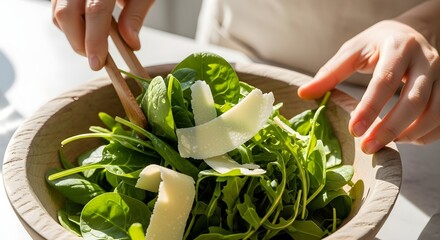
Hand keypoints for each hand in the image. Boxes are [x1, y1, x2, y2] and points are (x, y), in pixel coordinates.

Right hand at [51, 0, 154, 69]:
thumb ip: (135, 16)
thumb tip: (131, 44)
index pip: (95, 11)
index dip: (95, 40)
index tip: (98, 63)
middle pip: (68, 14)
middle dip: (80, 44)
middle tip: (97, 59)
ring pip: (58, 13)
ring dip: (73, 36)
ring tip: (93, 45)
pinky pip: (56, 9)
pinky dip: (69, 26)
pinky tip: (86, 30)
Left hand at [298, 20, 439, 153]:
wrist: (411, 34)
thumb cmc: (377, 45)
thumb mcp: (352, 52)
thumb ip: (329, 73)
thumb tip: (303, 93)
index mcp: (399, 47)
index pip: (386, 81)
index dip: (370, 108)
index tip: (354, 130)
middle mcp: (427, 61)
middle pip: (414, 101)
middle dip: (390, 128)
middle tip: (367, 147)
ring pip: (434, 112)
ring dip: (409, 134)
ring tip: (383, 144)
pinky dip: (426, 135)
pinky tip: (404, 140)